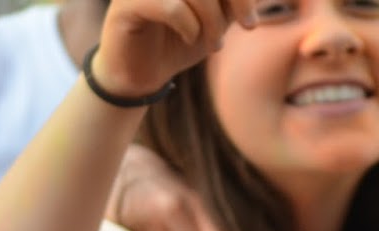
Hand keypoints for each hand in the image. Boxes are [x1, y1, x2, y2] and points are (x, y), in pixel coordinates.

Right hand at [90, 0, 257, 101]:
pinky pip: (172, 7)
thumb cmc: (180, 42)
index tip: (252, 17)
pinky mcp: (126, 4)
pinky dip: (190, 26)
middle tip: (247, 26)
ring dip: (213, 20)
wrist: (141, 75)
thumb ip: (234, 0)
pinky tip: (189, 38)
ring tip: (215, 43)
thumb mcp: (218, 18)